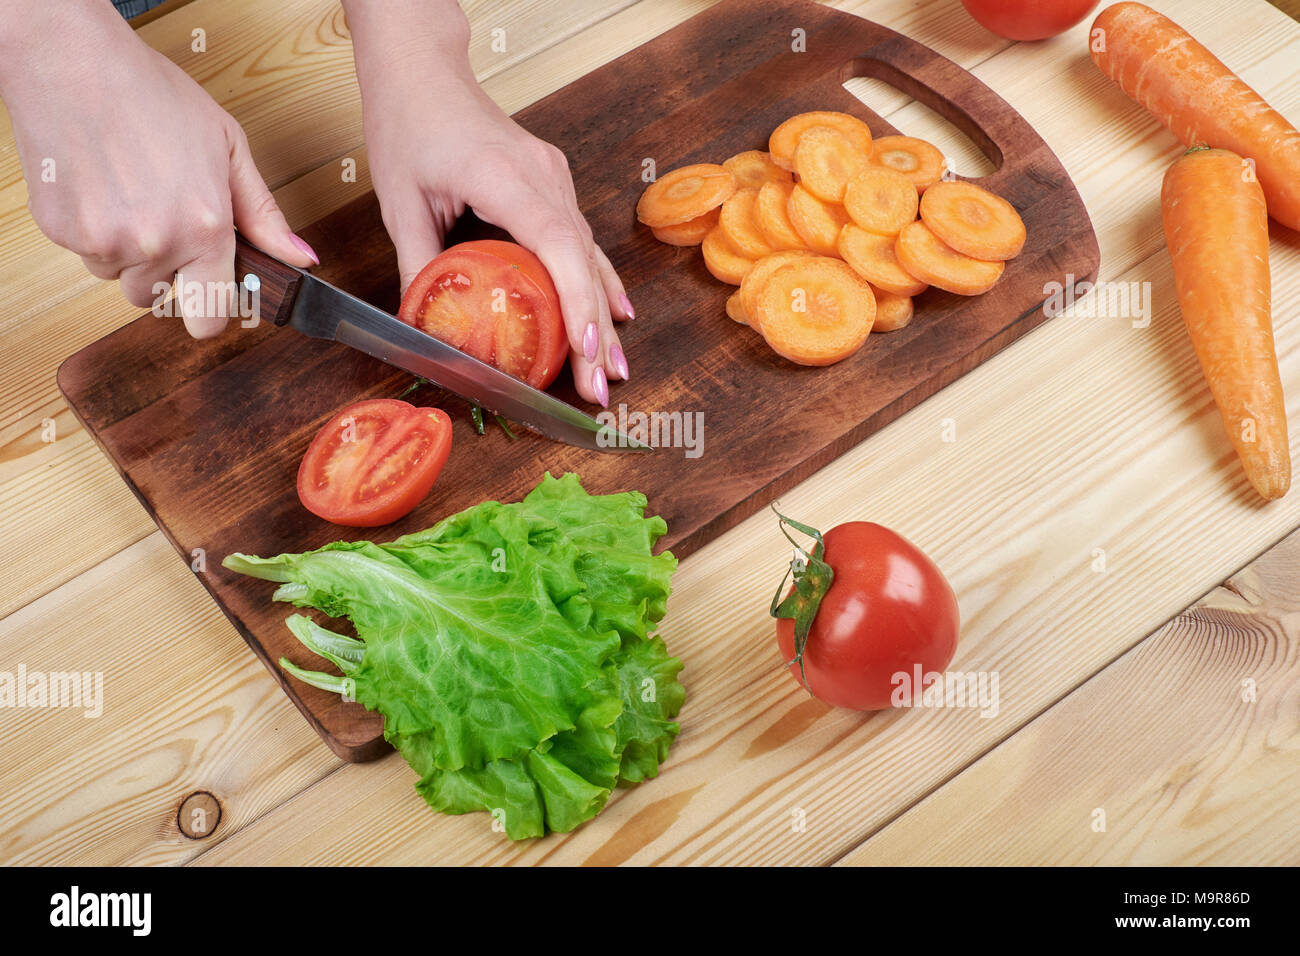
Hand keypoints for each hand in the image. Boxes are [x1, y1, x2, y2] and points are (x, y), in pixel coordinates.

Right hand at [0, 1, 317, 336]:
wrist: (71, 62)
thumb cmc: (152, 95)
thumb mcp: (228, 148)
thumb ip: (263, 214)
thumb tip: (301, 260)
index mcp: (205, 229)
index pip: (210, 320)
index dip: (211, 311)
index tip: (210, 294)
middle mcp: (156, 244)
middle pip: (160, 300)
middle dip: (166, 272)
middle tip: (164, 218)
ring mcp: (105, 242)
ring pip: (119, 277)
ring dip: (127, 252)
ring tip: (131, 193)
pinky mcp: (63, 232)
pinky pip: (85, 254)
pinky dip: (92, 230)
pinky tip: (100, 185)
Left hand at [345, 0, 631, 404]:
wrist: (424, 73)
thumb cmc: (409, 125)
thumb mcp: (400, 202)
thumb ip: (419, 267)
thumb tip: (426, 327)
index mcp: (501, 175)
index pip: (555, 243)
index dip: (577, 299)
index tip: (586, 347)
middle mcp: (541, 174)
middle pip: (581, 258)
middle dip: (596, 329)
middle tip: (601, 386)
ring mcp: (554, 176)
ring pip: (589, 253)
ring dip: (602, 313)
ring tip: (612, 369)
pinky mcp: (554, 182)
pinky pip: (582, 238)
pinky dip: (598, 280)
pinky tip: (616, 314)